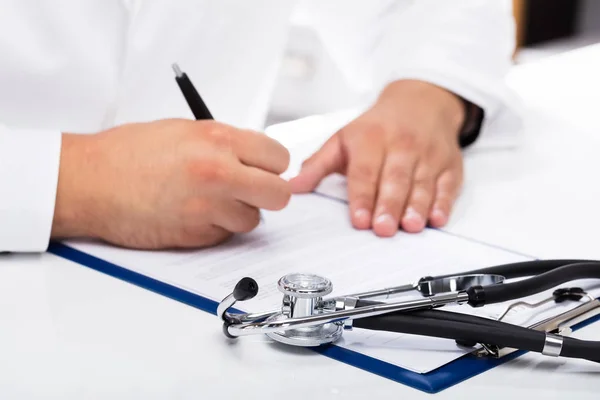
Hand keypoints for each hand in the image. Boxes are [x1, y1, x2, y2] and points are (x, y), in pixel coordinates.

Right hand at [52, 119, 290, 248]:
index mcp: (218, 140)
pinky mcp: (195, 235)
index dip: (272, 165)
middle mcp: (219, 173)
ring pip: (253, 220)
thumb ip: (225, 145)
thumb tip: (255, 160)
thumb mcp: (185, 131)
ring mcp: (208, 208)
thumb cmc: (130, 152)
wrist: (91, 181)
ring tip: (212, 202)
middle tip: (251, 190)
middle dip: (269, 193)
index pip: (279, 158)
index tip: (264, 169)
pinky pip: (225, 236)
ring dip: (239, 213)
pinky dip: (216, 228)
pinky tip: (192, 214)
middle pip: (279, 194)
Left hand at [290, 80, 465, 236]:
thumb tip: (292, 188)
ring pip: (422, 184)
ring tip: (410, 226)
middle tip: (383, 230)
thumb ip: (318, 165)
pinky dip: (444, 203)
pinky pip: (448, 185)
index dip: (362, 197)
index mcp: (371, 139)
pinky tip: (437, 219)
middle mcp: (402, 145)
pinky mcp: (449, 165)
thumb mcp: (343, 139)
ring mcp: (428, 155)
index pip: (365, 172)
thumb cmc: (376, 127)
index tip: (359, 220)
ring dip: (417, 207)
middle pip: (395, 180)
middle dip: (389, 206)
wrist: (420, 102)